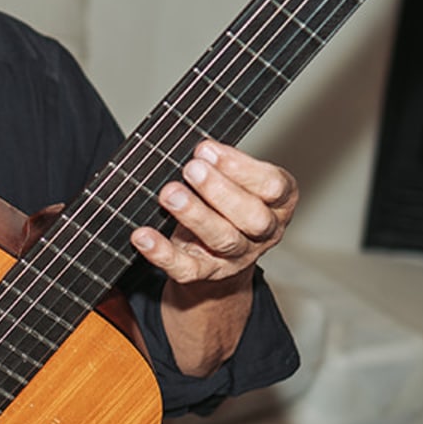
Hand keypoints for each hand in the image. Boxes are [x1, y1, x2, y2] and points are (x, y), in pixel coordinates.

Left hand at [130, 141, 297, 286]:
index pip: (273, 186)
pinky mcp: (206, 274)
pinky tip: (144, 236)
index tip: (208, 150)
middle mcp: (264, 232)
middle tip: (192, 169)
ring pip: (222, 240)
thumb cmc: (225, 204)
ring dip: (195, 215)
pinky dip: (162, 253)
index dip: (242, 168)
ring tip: (170, 194)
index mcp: (278, 203)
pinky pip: (186, 268)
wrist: (214, 254)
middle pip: (252, 217)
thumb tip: (195, 148)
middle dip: (220, 191)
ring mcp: (237, 257)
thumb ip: (221, 164)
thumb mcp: (233, 180)